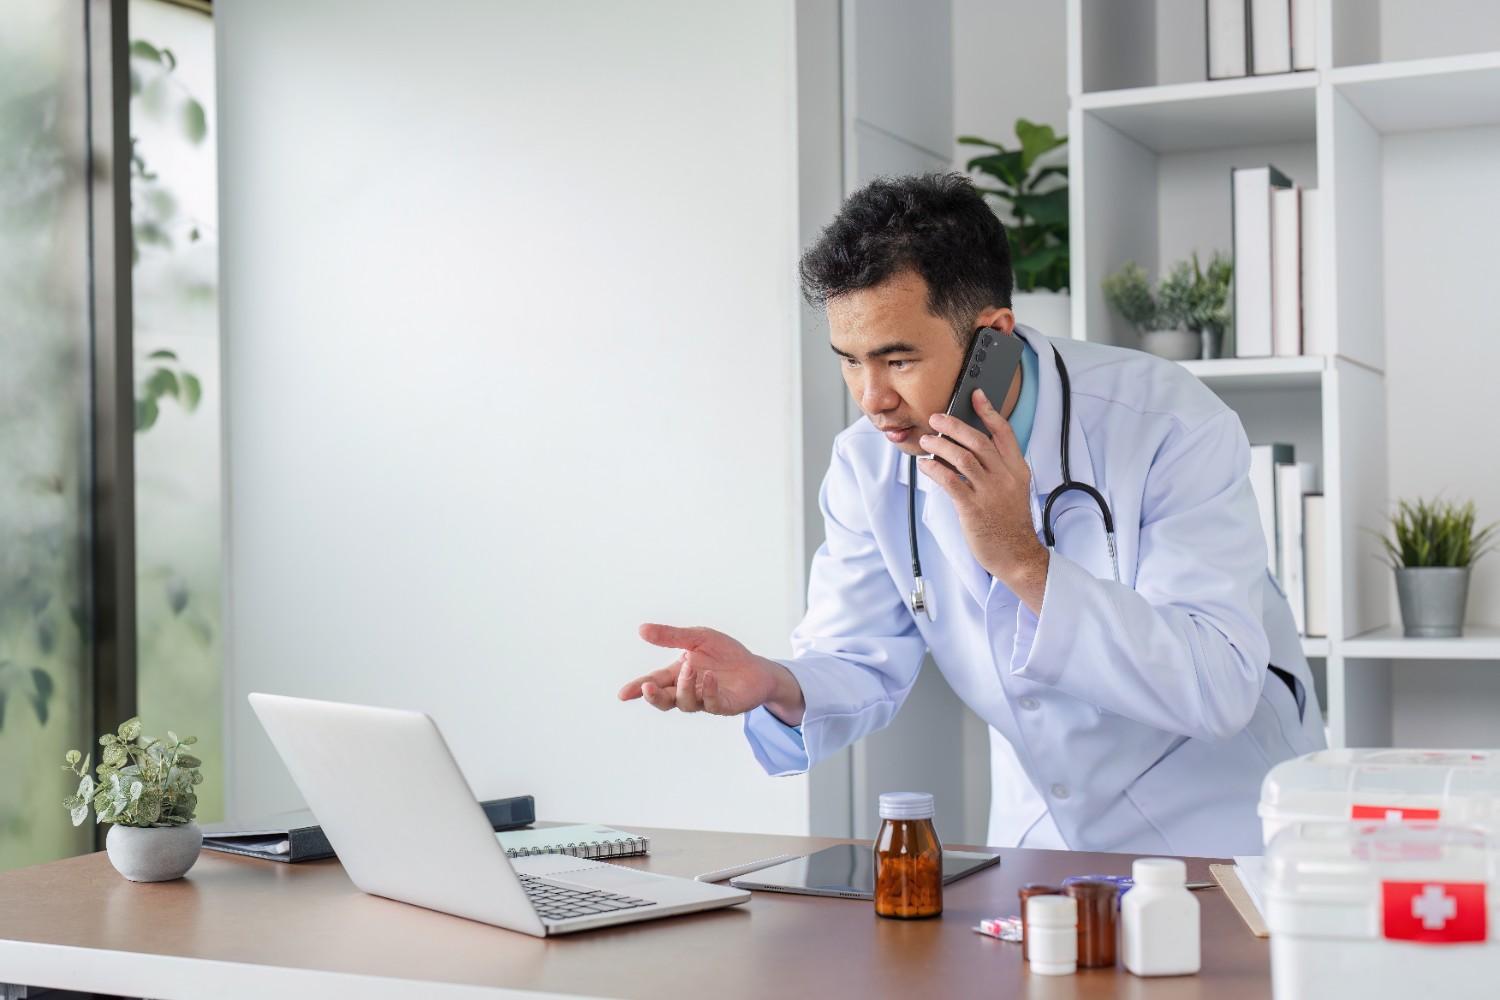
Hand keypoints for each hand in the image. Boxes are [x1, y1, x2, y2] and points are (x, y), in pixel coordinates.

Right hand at [618, 623, 805, 723]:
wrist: (757, 668)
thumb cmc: (726, 654)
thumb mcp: (698, 638)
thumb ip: (671, 636)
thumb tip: (642, 629)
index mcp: (678, 674)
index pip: (654, 682)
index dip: (638, 688)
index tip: (623, 694)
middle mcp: (689, 690)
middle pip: (665, 700)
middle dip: (654, 695)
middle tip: (648, 687)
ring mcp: (705, 700)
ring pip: (685, 703)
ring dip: (684, 686)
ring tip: (690, 667)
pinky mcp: (724, 705)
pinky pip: (711, 703)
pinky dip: (708, 690)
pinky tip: (709, 677)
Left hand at [917, 388, 1049, 612]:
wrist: (1017, 555)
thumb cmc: (1010, 524)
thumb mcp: (1013, 490)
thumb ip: (998, 469)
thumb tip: (967, 450)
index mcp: (1017, 470)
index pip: (1004, 433)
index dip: (989, 411)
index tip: (976, 396)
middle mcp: (1005, 477)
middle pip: (978, 440)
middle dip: (954, 425)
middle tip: (936, 418)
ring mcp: (990, 492)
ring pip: (962, 457)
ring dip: (940, 445)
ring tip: (926, 440)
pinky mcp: (973, 508)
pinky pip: (950, 481)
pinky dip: (935, 469)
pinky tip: (925, 465)